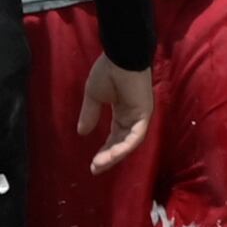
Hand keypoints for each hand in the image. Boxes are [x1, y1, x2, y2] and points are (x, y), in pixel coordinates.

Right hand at [76, 58, 154, 174]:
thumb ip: (90, 114)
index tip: (93, 163)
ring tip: (100, 165)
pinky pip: (136, 135)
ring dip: (115, 155)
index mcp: (122, 112)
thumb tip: (81, 132)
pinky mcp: (144, 113)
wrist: (120, 57)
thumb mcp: (93, 96)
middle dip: (109, 157)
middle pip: (122, 143)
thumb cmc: (108, 71)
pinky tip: (112, 155)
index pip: (114, 136)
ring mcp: (140, 116)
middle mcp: (132, 116)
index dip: (105, 150)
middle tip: (95, 169)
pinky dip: (125, 146)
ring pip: (129, 143)